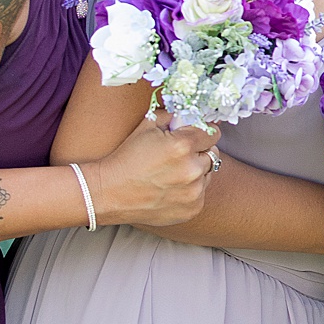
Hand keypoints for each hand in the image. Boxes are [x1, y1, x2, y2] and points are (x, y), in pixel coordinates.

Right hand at [86, 118, 219, 228]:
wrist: (111, 192)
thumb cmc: (127, 157)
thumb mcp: (146, 126)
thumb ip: (172, 116)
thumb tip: (190, 114)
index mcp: (182, 146)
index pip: (212, 133)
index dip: (204, 132)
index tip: (197, 135)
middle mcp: (192, 170)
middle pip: (212, 154)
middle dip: (199, 152)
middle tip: (179, 155)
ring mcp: (194, 192)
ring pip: (208, 175)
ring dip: (196, 171)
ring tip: (172, 173)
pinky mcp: (193, 209)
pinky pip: (201, 194)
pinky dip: (191, 190)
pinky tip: (171, 188)